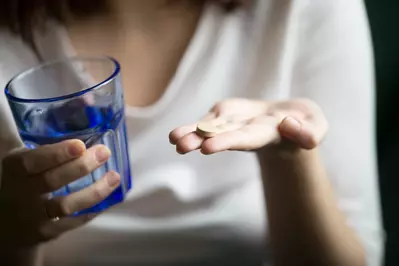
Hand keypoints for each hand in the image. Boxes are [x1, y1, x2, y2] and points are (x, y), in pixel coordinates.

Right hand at [0, 140, 119, 249]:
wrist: (8, 223)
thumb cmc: (24, 180)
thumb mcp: (26, 159)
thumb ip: (50, 139)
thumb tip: (87, 103)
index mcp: (16, 168)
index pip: (33, 161)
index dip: (57, 153)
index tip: (80, 145)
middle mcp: (21, 193)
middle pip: (52, 181)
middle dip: (81, 166)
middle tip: (104, 153)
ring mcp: (33, 216)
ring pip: (66, 205)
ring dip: (94, 191)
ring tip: (114, 177)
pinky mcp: (46, 232)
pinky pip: (72, 223)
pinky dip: (91, 211)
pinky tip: (108, 200)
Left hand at [169, 98, 327, 153]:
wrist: (289, 120)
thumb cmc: (305, 124)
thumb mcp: (316, 127)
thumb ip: (309, 133)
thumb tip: (289, 125)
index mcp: (266, 135)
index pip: (245, 138)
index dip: (227, 141)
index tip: (208, 148)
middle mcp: (245, 132)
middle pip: (222, 135)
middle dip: (202, 140)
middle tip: (181, 146)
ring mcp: (235, 124)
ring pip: (211, 129)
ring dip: (191, 134)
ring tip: (173, 139)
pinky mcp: (228, 116)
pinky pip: (210, 120)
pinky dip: (194, 126)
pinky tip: (176, 134)